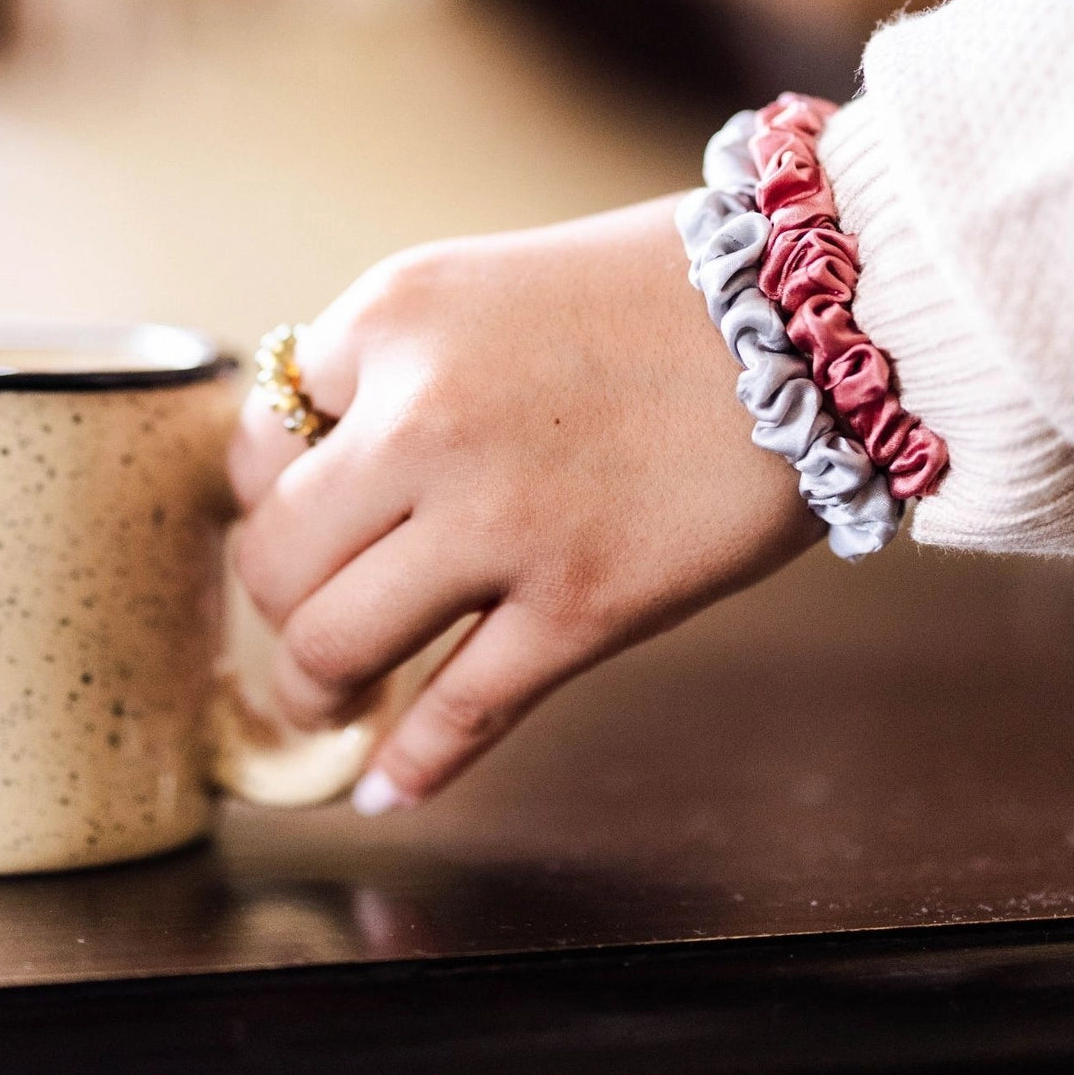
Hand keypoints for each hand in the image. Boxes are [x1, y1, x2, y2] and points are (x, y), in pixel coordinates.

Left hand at [229, 196, 821, 809]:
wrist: (813, 316)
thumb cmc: (653, 295)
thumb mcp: (483, 288)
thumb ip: (393, 371)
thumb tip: (317, 478)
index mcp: (394, 317)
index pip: (260, 443)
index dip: (274, 500)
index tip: (307, 529)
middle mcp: (425, 415)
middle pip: (275, 559)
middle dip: (278, 606)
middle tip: (309, 621)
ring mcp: (502, 518)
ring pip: (335, 643)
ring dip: (314, 689)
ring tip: (330, 698)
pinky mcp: (582, 603)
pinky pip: (459, 710)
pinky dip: (408, 764)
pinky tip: (384, 786)